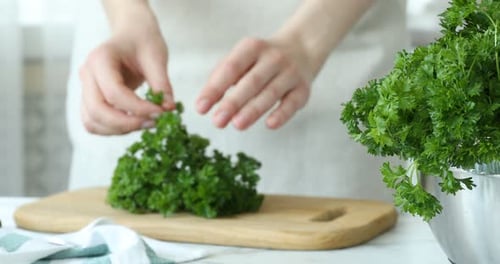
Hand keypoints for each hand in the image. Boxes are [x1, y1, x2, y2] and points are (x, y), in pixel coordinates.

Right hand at [79, 4, 173, 134]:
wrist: (131, 34)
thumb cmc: (142, 41)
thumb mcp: (156, 56)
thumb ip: (162, 83)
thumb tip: (169, 109)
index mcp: (100, 58)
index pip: (114, 92)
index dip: (138, 108)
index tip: (161, 113)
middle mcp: (86, 74)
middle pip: (97, 111)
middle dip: (126, 123)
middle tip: (153, 123)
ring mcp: (85, 89)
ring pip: (92, 122)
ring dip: (119, 130)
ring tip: (146, 123)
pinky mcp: (90, 100)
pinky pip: (94, 123)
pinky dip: (113, 130)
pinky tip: (135, 123)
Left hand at [196, 37, 312, 129]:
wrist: (302, 48)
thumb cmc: (261, 60)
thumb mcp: (242, 57)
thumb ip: (221, 76)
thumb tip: (204, 102)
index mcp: (252, 48)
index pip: (231, 68)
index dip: (215, 88)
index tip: (201, 108)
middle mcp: (273, 58)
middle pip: (251, 82)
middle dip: (233, 102)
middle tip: (217, 121)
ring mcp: (290, 73)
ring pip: (271, 93)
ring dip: (253, 110)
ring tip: (237, 124)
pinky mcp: (303, 89)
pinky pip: (292, 102)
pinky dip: (282, 114)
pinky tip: (270, 124)